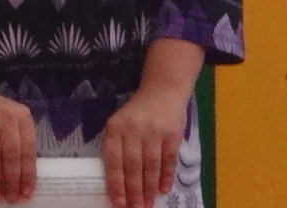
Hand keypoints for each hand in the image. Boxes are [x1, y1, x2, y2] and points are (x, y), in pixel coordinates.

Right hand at [0, 57, 37, 203]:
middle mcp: (7, 116)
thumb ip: (14, 141)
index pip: (29, 150)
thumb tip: (18, 178)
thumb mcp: (8, 119)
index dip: (28, 174)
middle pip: (12, 154)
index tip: (26, 193)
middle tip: (10, 198)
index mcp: (22, 117)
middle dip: (11, 180)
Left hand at [102, 86, 188, 207]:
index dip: (116, 183)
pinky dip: (166, 176)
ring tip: (148, 205)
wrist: (162, 91)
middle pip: (133, 166)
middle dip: (134, 191)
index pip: (114, 160)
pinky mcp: (172, 133)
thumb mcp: (119, 125)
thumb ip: (117, 148)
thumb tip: (117, 183)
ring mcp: (154, 131)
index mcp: (115, 128)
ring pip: (151, 165)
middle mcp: (133, 129)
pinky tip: (163, 190)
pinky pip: (169, 159)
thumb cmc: (136, 113)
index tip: (118, 202)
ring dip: (149, 188)